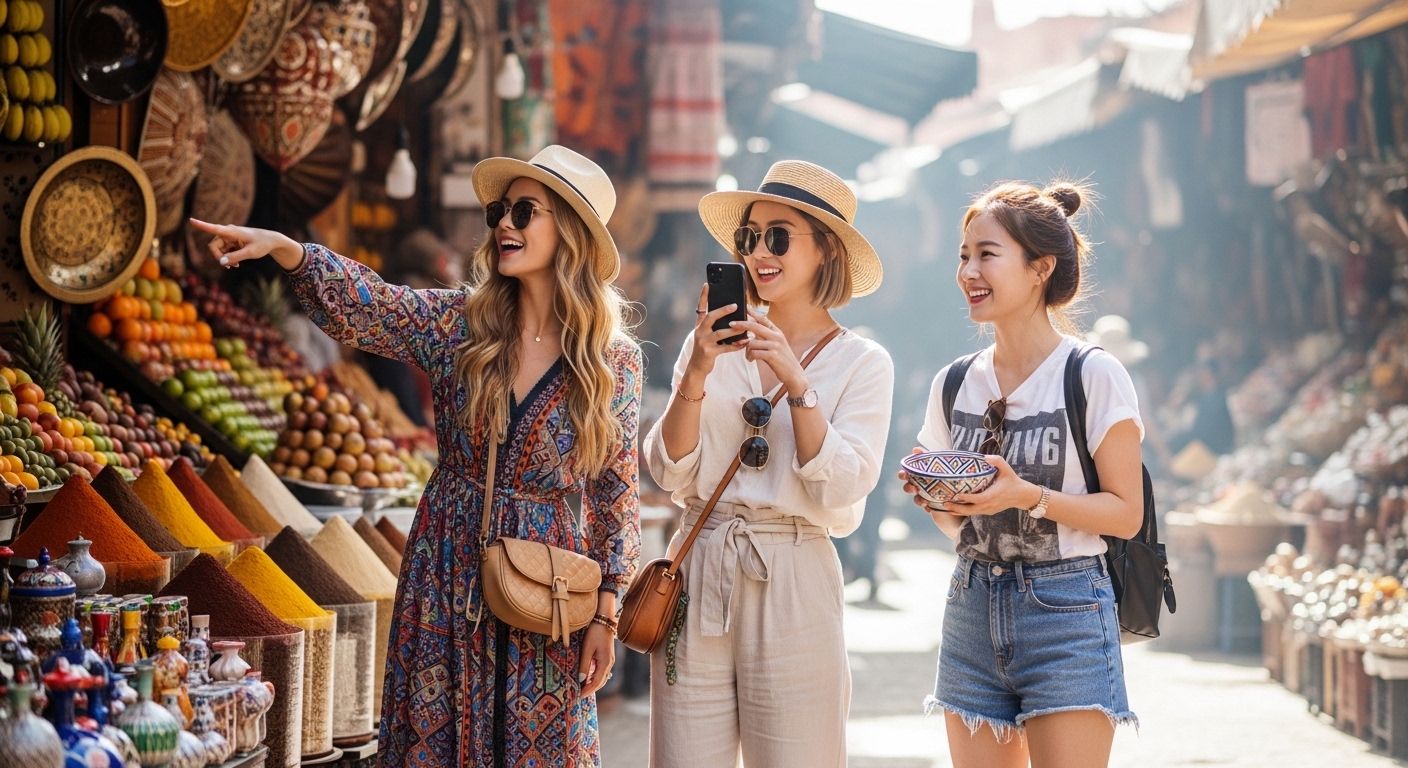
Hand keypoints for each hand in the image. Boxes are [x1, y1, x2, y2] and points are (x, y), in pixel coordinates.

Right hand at [188, 218, 302, 270]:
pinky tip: (236, 264)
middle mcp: (227, 232)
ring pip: (218, 250)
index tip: (190, 220)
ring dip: (224, 259)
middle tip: (230, 266)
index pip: (214, 228)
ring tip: (236, 265)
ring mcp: (229, 237)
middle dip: (219, 257)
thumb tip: (221, 262)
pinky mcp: (231, 242)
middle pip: (213, 246)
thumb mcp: (250, 252)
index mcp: (231, 231)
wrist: (271, 241)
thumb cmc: (262, 244)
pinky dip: (228, 258)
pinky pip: (223, 252)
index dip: (201, 225)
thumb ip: (236, 257)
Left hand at [577, 623, 614, 695]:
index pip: (596, 682)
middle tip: (579, 696)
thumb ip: (585, 665)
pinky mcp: (607, 656)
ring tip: (583, 689)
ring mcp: (609, 660)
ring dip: (593, 684)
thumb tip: (582, 680)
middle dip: (591, 690)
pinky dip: (595, 677)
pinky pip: (601, 671)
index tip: (579, 696)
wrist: (604, 620)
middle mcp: (609, 663)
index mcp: (605, 663)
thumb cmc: (595, 633)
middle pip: (601, 682)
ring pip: (602, 677)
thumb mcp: (587, 649)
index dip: (588, 690)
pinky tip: (588, 678)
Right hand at [682, 283, 746, 381]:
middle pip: (710, 317)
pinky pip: (725, 348)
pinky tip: (745, 342)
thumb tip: (732, 315)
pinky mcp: (709, 353)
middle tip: (735, 305)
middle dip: (723, 311)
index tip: (707, 284)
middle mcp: (699, 331)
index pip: (701, 307)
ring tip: (744, 326)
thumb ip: (715, 325)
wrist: (697, 367)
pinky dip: (736, 345)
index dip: (703, 296)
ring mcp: (703, 342)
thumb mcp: (707, 335)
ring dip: (733, 330)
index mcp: (699, 325)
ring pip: (720, 333)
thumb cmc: (706, 348)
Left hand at [732, 310, 806, 394]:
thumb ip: (765, 338)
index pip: (764, 319)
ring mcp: (775, 345)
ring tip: (749, 356)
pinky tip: (751, 360)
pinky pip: (754, 353)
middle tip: (731, 324)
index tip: (745, 307)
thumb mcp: (776, 345)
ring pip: (752, 343)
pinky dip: (750, 357)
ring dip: (747, 350)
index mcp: (777, 332)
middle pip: (755, 326)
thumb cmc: (781, 359)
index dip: (753, 312)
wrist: (793, 373)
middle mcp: (777, 336)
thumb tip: (750, 332)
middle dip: (742, 324)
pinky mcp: (772, 355)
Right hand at [898, 446, 948, 512]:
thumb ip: (926, 455)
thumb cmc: (944, 468)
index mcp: (916, 474)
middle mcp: (918, 485)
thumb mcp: (937, 460)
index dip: (902, 475)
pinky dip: (929, 508)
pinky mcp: (933, 504)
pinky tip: (932, 508)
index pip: (905, 475)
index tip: (904, 475)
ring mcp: (925, 495)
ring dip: (918, 500)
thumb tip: (915, 449)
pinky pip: (928, 508)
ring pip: (917, 499)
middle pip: (908, 488)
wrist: (959, 481)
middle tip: (914, 488)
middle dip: (908, 488)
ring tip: (924, 502)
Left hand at [948, 455, 1041, 516]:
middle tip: (944, 502)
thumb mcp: (1006, 468)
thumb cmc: (1012, 481)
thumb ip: (996, 461)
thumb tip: (985, 457)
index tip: (956, 495)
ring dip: (958, 511)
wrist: (1021, 495)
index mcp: (993, 495)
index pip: (978, 499)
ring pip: (971, 513)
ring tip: (945, 507)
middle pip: (971, 509)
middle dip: (957, 507)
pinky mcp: (988, 511)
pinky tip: (955, 509)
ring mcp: (989, 510)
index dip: (967, 498)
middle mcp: (989, 505)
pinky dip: (964, 512)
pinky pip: (974, 513)